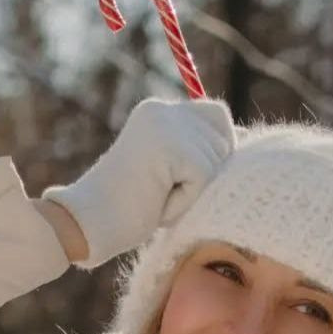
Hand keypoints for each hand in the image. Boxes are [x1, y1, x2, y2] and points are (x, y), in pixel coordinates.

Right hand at [41, 96, 236, 269]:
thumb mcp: (169, 173)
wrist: (87, 224)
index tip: (186, 178)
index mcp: (160, 112)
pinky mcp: (169, 147)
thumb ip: (198, 152)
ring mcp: (165, 125)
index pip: (217, 116)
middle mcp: (164, 109)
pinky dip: (185, 202)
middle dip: (206, 176)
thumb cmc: (127, 210)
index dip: (217, 150)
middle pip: (225, 138)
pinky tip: (156, 204)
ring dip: (193, 193)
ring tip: (156, 198)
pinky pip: (204, 180)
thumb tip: (245, 141)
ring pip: (217, 163)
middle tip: (161, 193)